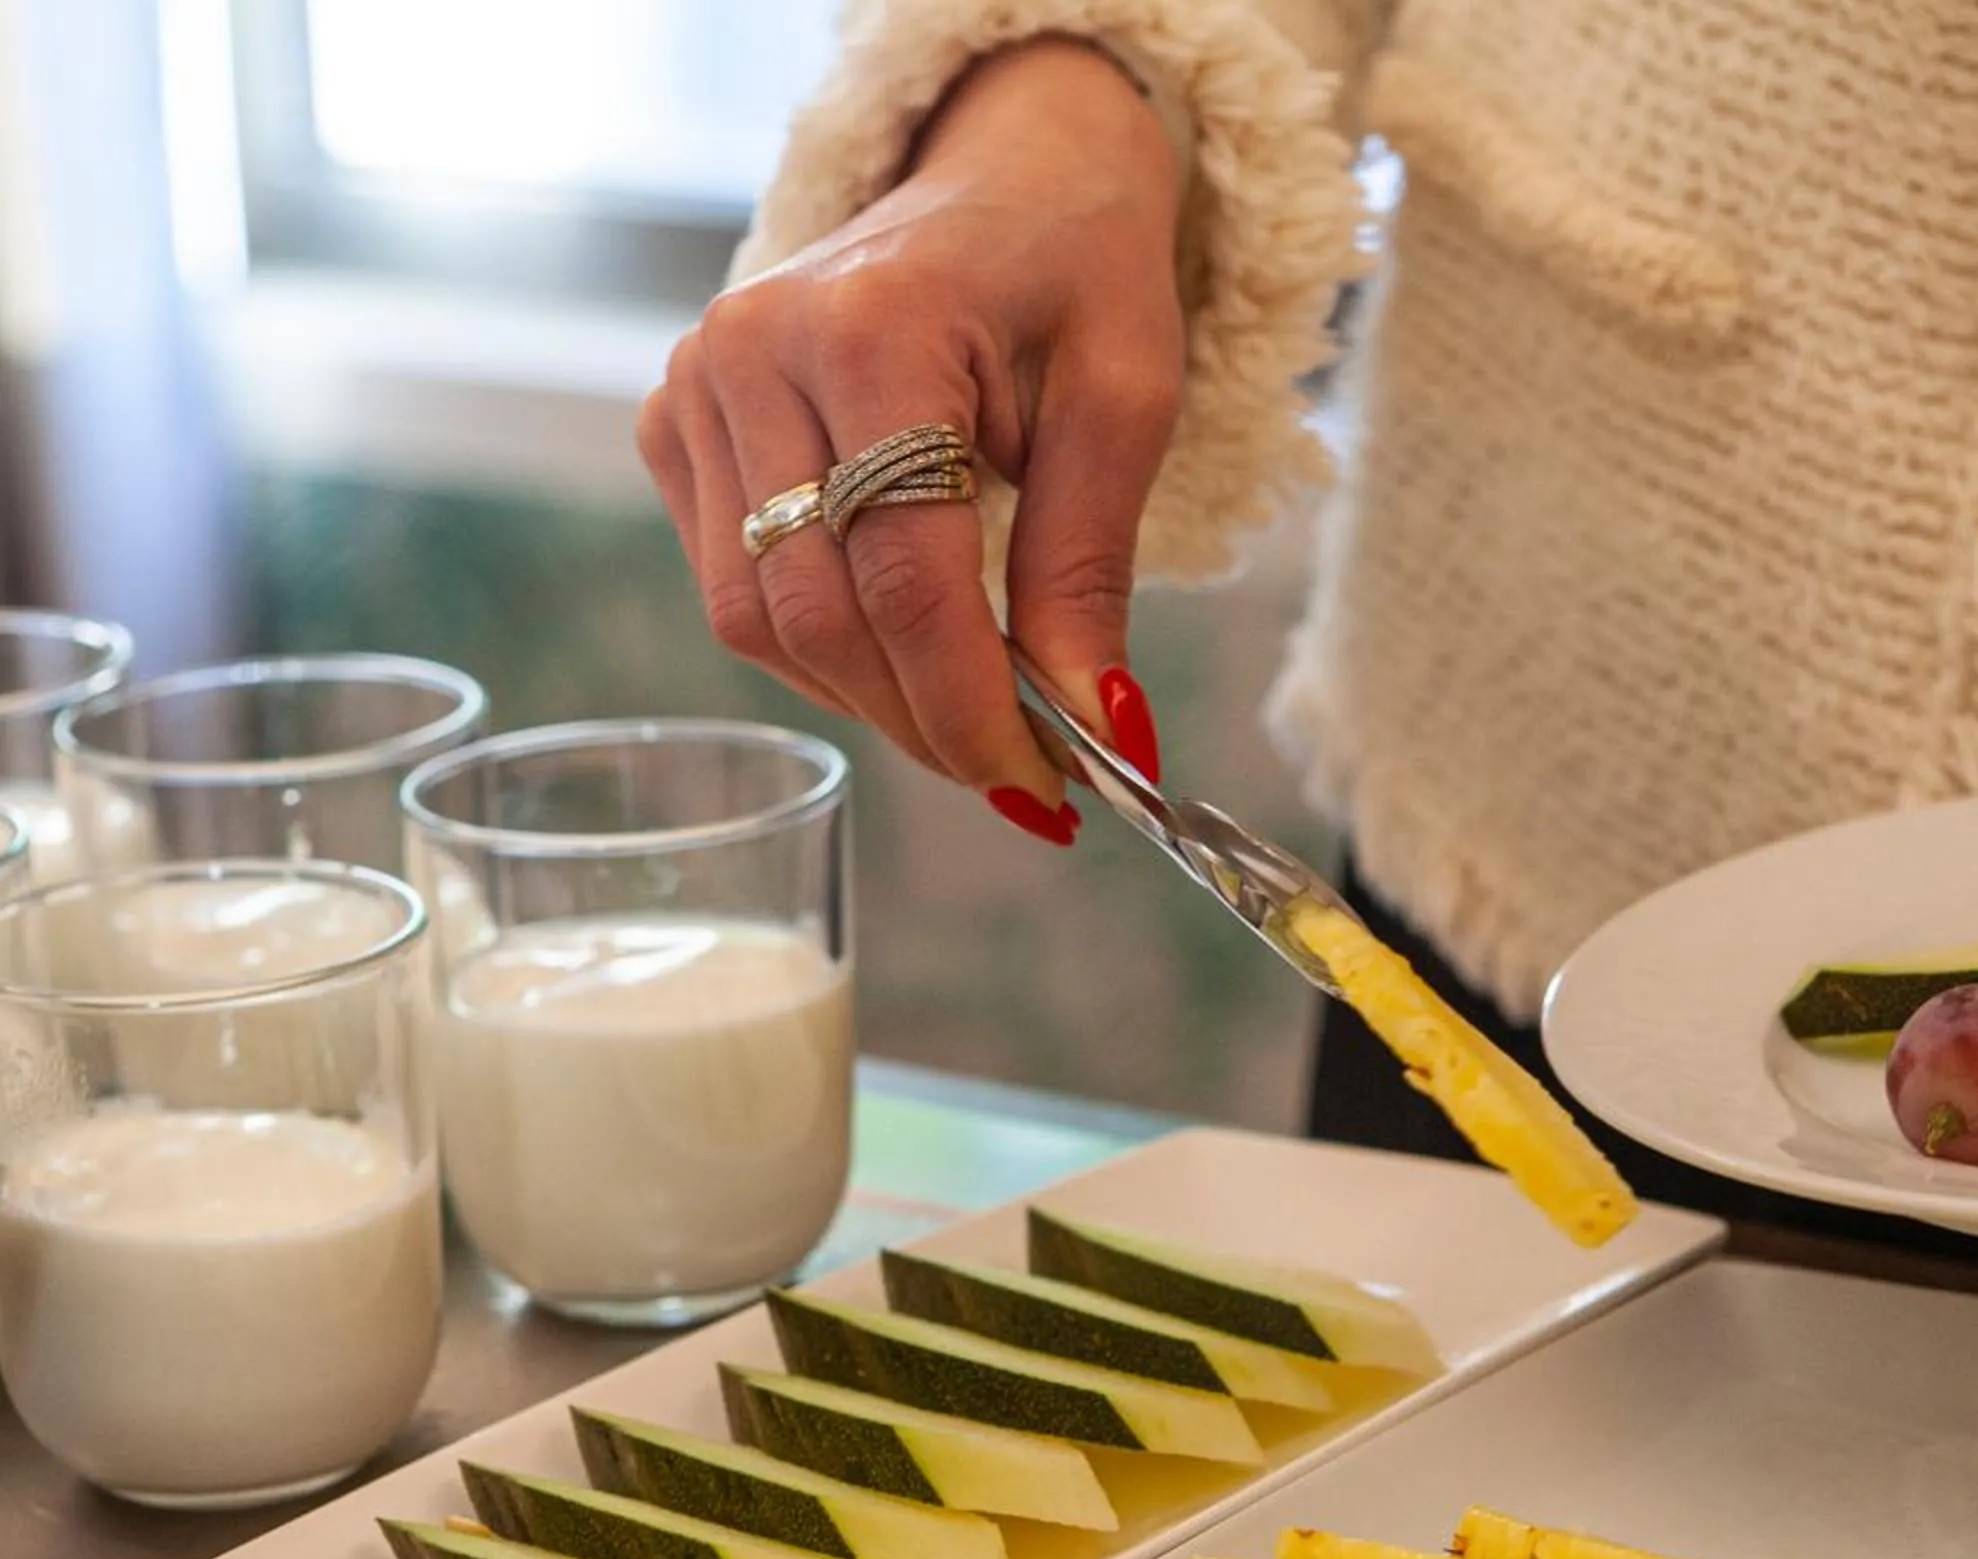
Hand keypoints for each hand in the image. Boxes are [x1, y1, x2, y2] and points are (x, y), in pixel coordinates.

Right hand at [638, 36, 1181, 842]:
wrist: (1006, 174)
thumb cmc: (1076, 269)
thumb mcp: (1125, 398)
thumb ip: (1091, 564)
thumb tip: (1096, 727)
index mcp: (873, 327)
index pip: (903, 576)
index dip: (971, 703)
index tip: (1044, 787)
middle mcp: (753, 352)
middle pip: (817, 612)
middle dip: (924, 719)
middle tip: (1021, 779)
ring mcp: (694, 384)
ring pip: (758, 619)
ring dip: (871, 698)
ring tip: (974, 719)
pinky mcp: (673, 422)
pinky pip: (734, 588)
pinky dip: (822, 646)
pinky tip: (904, 648)